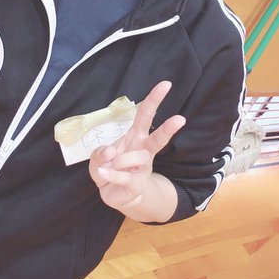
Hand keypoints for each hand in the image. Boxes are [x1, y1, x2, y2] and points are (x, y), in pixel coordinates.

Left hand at [88, 80, 185, 211]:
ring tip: (109, 166)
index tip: (166, 85)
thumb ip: (99, 152)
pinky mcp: (137, 183)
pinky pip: (123, 177)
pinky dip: (111, 174)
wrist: (114, 194)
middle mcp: (142, 149)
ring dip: (120, 160)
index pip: (145, 115)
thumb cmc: (108, 168)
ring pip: (137, 158)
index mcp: (134, 136)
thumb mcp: (97, 158)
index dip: (154, 99)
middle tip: (180, 119)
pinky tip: (104, 173)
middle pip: (157, 137)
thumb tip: (110, 151)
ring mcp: (142, 167)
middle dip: (168, 127)